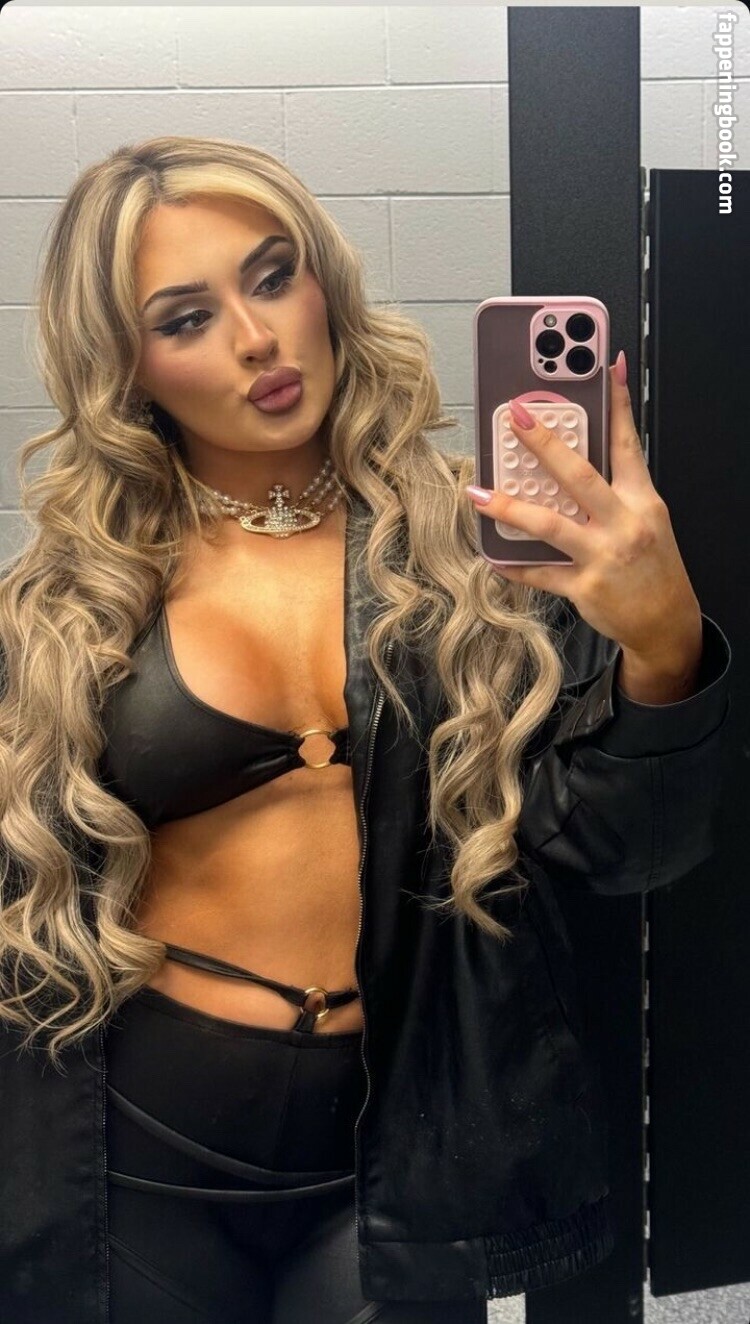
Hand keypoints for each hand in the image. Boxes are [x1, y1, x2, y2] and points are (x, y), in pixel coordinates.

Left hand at [465, 353, 702, 667]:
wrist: (666, 622)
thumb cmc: (652, 566)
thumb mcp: (647, 519)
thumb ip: (616, 488)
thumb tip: (572, 459)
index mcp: (642, 501)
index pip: (629, 443)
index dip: (619, 403)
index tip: (607, 368)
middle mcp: (623, 525)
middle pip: (580, 476)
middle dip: (545, 444)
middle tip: (517, 417)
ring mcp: (602, 557)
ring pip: (551, 525)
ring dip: (511, 508)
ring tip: (479, 492)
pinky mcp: (584, 587)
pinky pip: (540, 572)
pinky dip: (514, 563)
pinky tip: (493, 553)